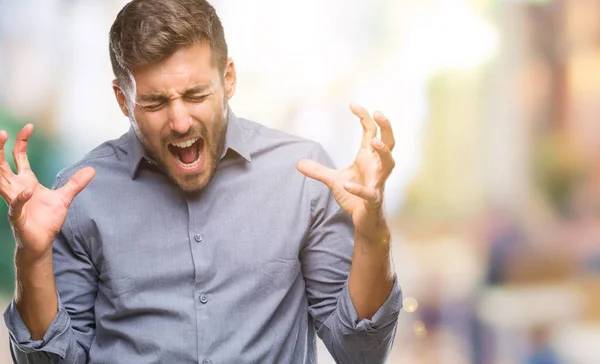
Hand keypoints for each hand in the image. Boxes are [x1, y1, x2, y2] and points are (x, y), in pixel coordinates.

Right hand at [0, 124, 94, 260]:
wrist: (41, 242)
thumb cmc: (46, 220)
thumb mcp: (64, 198)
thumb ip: (75, 183)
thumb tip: (92, 170)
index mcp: (25, 181)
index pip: (19, 157)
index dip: (22, 141)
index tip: (29, 127)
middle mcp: (16, 189)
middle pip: (1, 165)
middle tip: (1, 133)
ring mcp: (14, 202)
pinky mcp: (17, 217)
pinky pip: (15, 205)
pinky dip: (20, 198)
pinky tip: (26, 191)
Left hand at [297, 104, 394, 241]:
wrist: (364, 221)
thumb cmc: (354, 198)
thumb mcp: (333, 181)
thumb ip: (318, 171)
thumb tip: (297, 163)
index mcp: (368, 159)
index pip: (371, 133)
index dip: (365, 117)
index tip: (353, 104)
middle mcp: (376, 167)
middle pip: (388, 143)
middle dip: (386, 128)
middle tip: (379, 113)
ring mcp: (377, 182)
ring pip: (389, 164)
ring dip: (383, 152)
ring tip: (374, 142)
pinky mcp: (374, 200)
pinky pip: (369, 193)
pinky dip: (358, 189)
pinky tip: (347, 186)